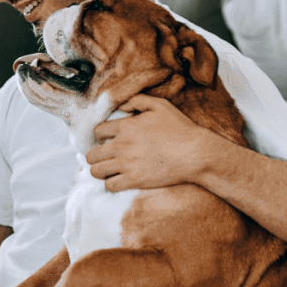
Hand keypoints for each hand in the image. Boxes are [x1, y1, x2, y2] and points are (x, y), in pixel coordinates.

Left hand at [86, 94, 224, 191]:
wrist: (195, 153)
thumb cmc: (180, 128)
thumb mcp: (160, 105)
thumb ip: (137, 101)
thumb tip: (122, 106)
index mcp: (125, 126)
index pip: (97, 132)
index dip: (100, 136)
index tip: (106, 140)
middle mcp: (121, 145)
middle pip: (91, 155)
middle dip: (96, 156)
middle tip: (105, 158)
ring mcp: (126, 164)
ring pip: (96, 172)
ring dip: (100, 171)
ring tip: (108, 170)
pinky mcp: (134, 180)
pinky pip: (110, 186)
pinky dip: (111, 184)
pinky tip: (119, 180)